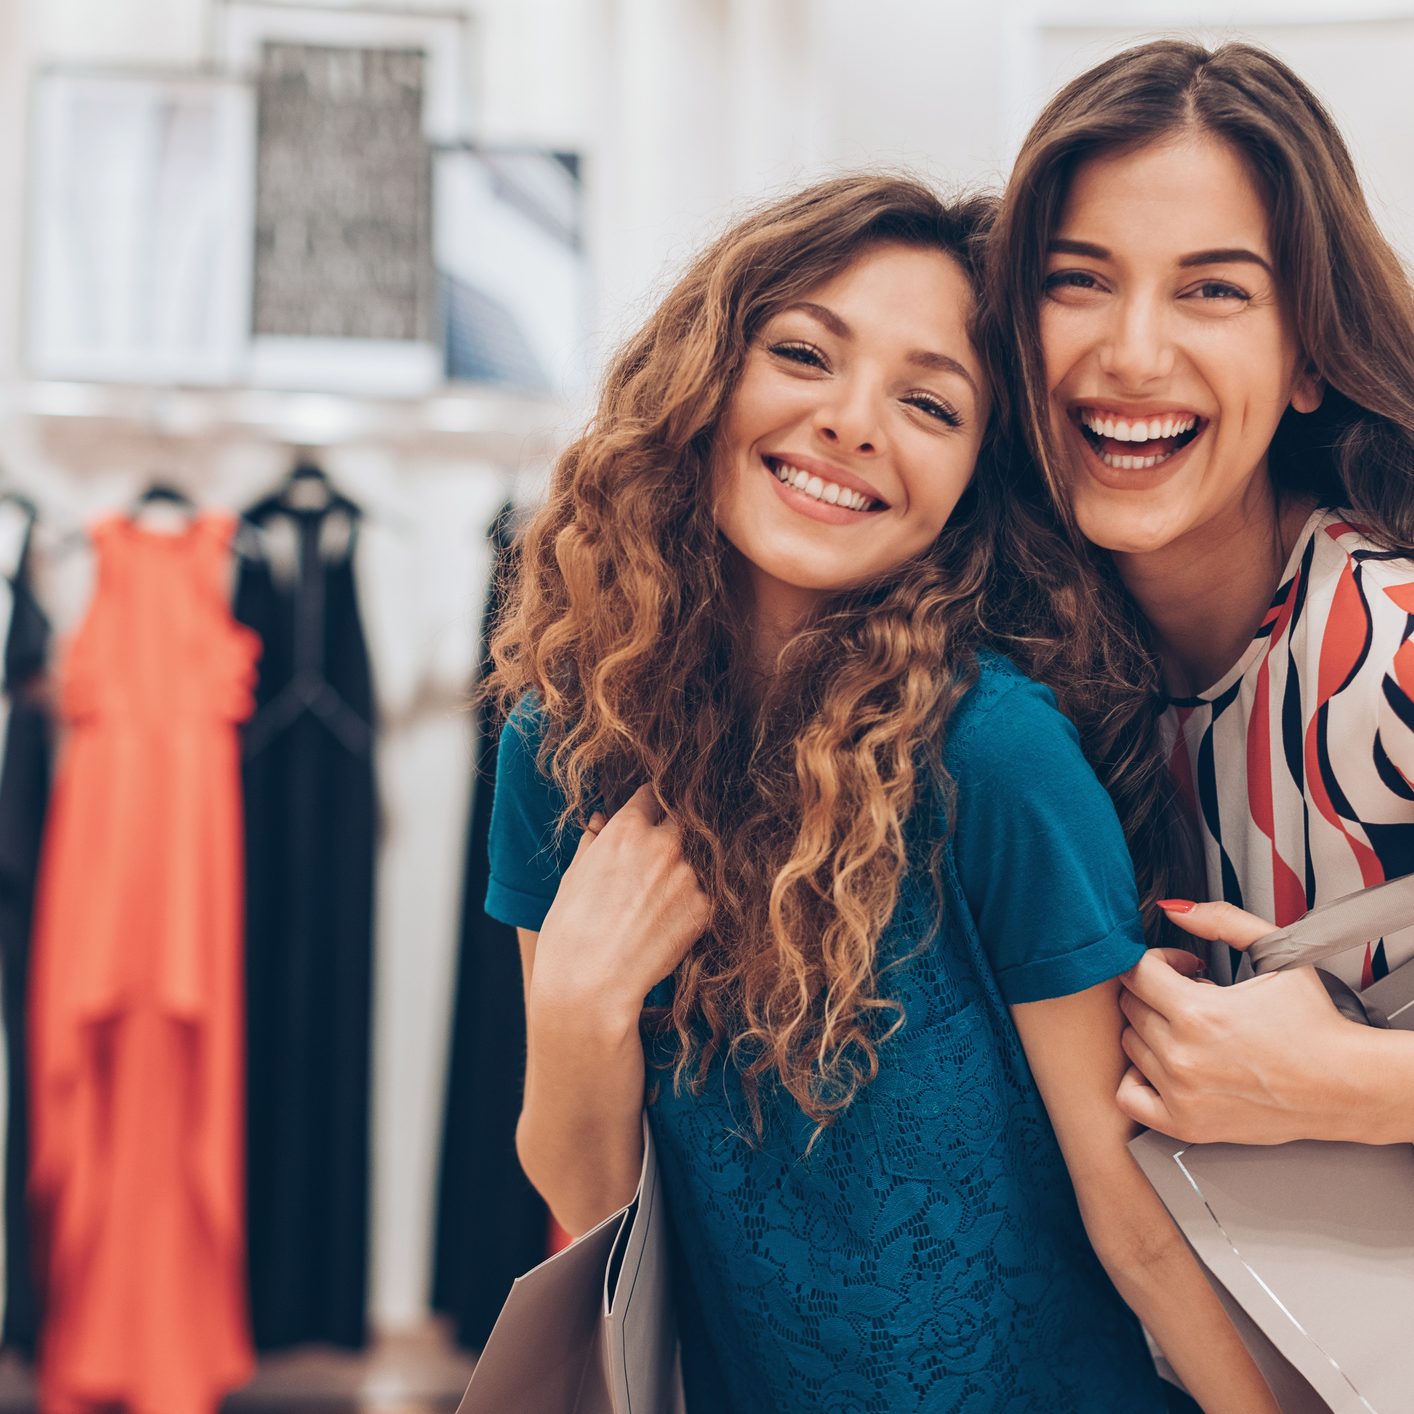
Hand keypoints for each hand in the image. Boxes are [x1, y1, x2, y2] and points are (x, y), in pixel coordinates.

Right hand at [533, 785, 710, 1020]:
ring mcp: (689, 875)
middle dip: (671, 832)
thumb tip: (600, 821)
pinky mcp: (705, 906)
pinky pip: (705, 890)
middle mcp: (664, 844)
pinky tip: (668, 919)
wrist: (591, 985)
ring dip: (684, 867)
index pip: (651, 795)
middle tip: (658, 858)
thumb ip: (594, 843)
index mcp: (627, 829)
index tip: (648, 817)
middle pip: (681, 820)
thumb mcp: (574, 877)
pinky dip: (691, 900)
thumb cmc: (570, 932)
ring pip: (697, 855)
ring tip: (658, 896)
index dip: (648, 807)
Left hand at [1116, 900, 1365, 1142]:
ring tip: (1193, 1029)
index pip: (1136, 971)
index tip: (1185, 966)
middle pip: (1130, 1006)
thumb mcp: (1277, 957)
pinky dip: (1138, 1077)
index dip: (1160, 959)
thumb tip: (1175, 909)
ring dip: (1153, 1029)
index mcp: (1199, 1013)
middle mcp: (1183, 1056)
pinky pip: (1129, 1096)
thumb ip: (1222, 922)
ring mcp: (1182, 1094)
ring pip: (1130, 1044)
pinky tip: (1165, 1065)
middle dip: (1157, 992)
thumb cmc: (1315, 1025)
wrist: (1346, 1086)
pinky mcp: (1187, 1124)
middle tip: (1193, 996)